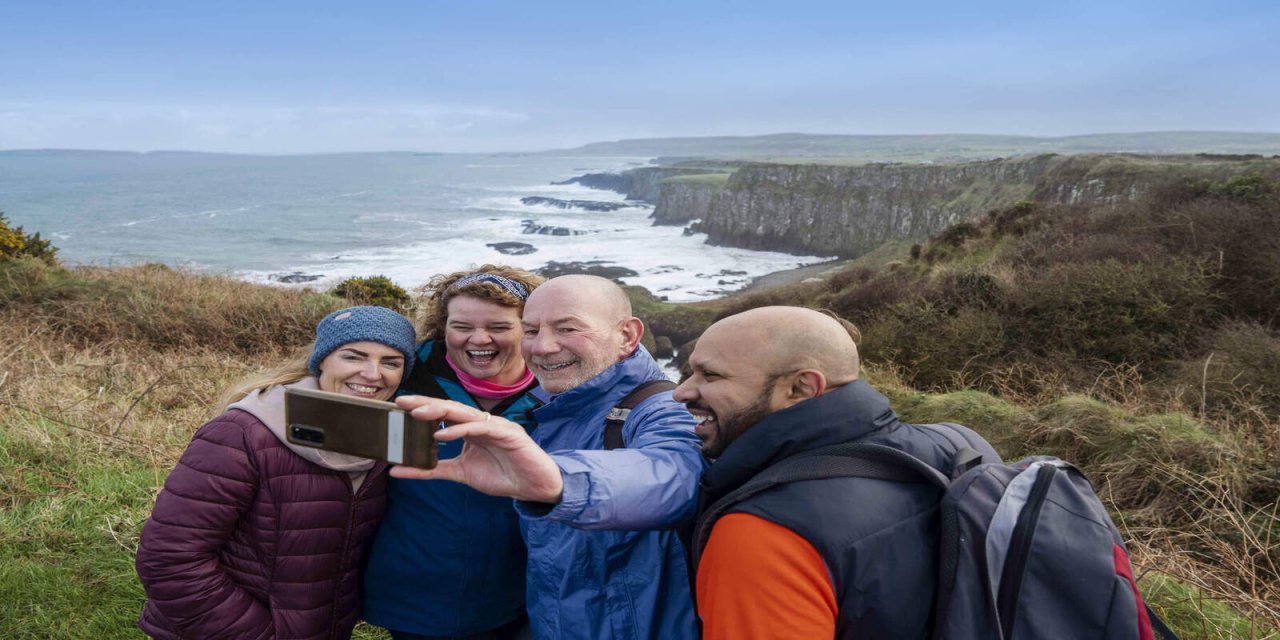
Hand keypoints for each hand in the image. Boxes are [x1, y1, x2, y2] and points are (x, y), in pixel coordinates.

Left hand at [389, 395, 563, 503]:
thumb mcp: (459, 473)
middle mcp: (480, 423)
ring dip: (440, 411)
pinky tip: (441, 434)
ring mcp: (494, 425)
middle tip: (402, 401)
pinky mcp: (507, 433)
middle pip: (449, 408)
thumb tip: (396, 471)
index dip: (422, 408)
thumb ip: (430, 470)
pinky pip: (480, 428)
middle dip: (425, 403)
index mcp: (470, 429)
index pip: (442, 414)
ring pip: (464, 413)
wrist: (532, 487)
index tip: (398, 406)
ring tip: (417, 413)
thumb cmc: (501, 476)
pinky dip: (460, 430)